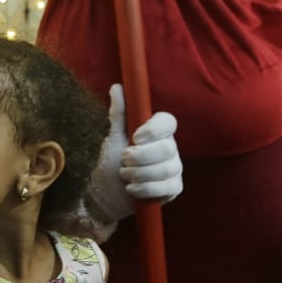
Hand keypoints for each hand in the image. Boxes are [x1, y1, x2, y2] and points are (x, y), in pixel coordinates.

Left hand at [86, 84, 181, 223]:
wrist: (107, 195)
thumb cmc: (111, 163)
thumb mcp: (114, 138)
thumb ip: (119, 114)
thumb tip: (117, 87)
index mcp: (157, 132)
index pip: (168, 121)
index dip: (154, 129)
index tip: (135, 137)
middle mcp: (170, 148)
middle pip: (167, 148)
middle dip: (140, 157)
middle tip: (123, 161)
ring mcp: (174, 168)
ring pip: (166, 169)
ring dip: (139, 174)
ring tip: (125, 176)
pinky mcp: (174, 188)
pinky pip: (167, 187)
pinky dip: (145, 189)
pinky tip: (132, 189)